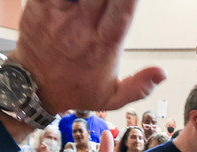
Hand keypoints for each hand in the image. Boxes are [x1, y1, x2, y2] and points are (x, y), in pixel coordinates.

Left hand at [14, 0, 166, 113]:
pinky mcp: (39, 4)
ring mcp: (59, 13)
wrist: (34, 87)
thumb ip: (139, 87)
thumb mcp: (111, 97)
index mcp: (103, 44)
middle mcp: (81, 26)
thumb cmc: (74, 88)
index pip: (123, 9)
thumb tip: (162, 73)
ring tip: (94, 0)